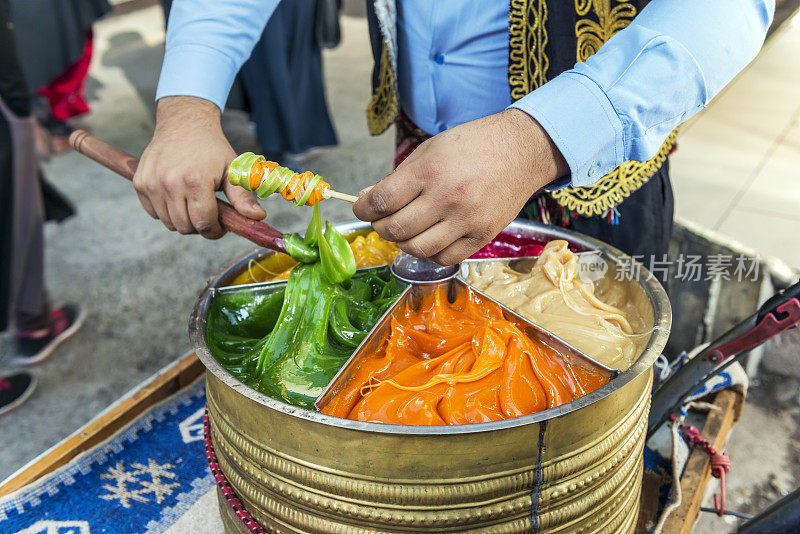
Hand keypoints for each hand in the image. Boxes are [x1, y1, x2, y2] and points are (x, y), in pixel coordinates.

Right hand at [133, 96, 265, 237]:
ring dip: (184, 220)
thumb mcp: (233, 169)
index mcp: (195, 181)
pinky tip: (178, 197)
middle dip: (201, 226)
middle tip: (209, 212)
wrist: (184, 122)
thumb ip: (243, 196)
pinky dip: (166, 212)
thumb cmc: (212, 148)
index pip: (204, 224)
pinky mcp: (140, 183)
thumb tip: (258, 217)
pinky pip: (153, 213)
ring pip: (169, 223)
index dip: (216, 230)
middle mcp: (170, 183)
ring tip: (194, 203)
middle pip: (186, 227)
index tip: (221, 225)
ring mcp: (152, 183)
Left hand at [353, 109, 567, 264]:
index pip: (381, 201)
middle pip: (395, 229)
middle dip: (380, 226)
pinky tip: (430, 237)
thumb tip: (368, 200)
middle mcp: (447, 197)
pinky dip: (429, 252)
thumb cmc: (473, 146)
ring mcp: (466, 220)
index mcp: (430, 170)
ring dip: (402, 241)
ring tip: (405, 228)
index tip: (361, 206)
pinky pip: (443, 258)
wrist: (521, 151)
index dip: (363, 208)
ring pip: (416, 249)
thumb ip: (399, 178)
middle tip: (382, 218)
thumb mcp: (430, 149)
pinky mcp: (481, 236)